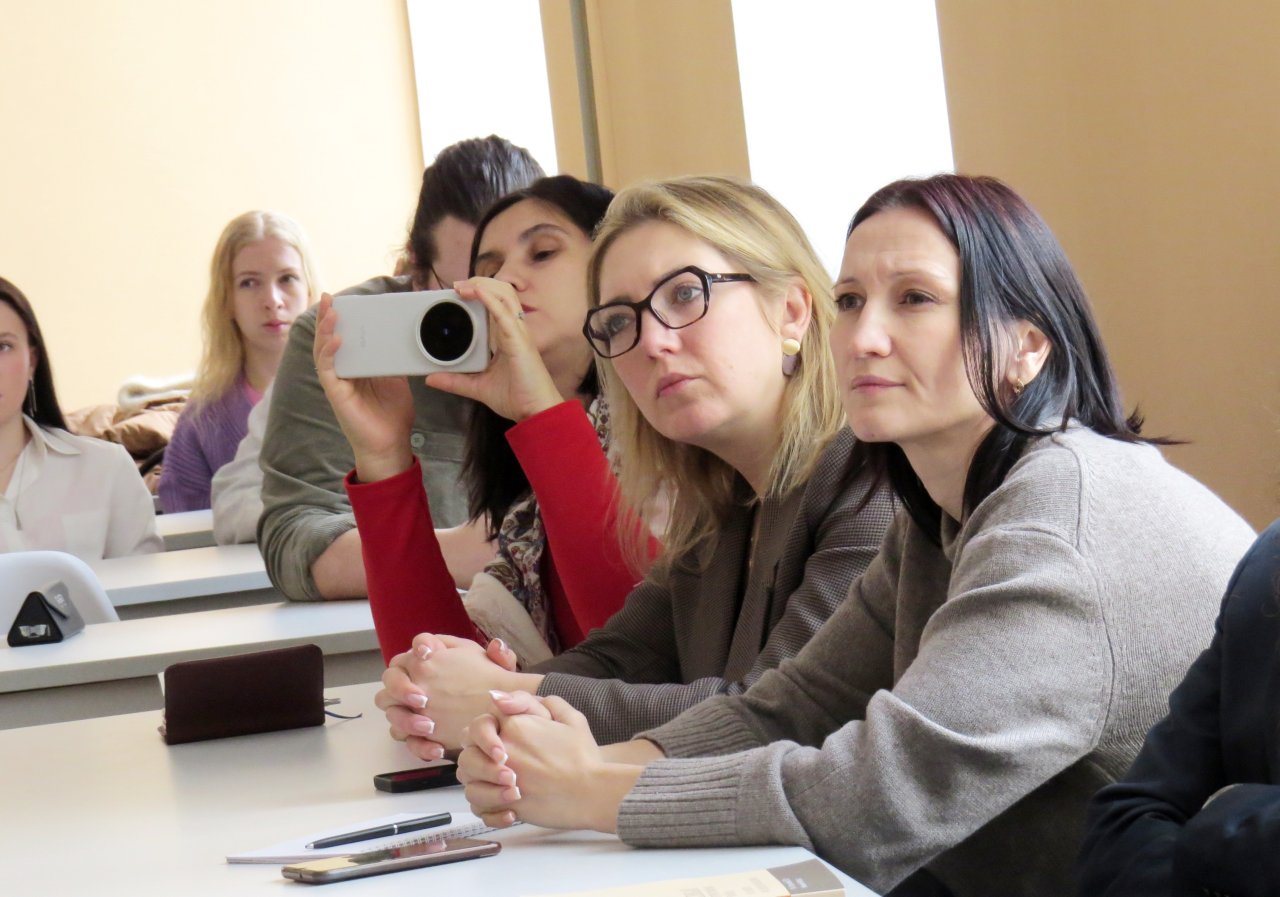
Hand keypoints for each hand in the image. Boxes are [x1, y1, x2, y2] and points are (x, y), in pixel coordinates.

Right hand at [313, 293, 414, 481]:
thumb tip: (403, 340)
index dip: (339, 321)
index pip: (343, 338)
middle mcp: (343, 373)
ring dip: (325, 331)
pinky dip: (330, 353)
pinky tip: (337, 340)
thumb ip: (394, 361)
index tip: (341, 301)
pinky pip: (328, 370)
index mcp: (356, 368)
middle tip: (329, 298)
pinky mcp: (336, 394)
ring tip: (330, 313)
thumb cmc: (392, 415)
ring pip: (323, 351)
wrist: (391, 444)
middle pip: (328, 340)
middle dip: (327, 318)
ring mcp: (337, 383)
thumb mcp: (397, 380)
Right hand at [375, 633, 541, 753]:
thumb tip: (497, 646)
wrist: (493, 715)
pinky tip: (437, 749)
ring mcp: (410, 707)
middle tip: (421, 699)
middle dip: (401, 687)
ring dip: (406, 720)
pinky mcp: (415, 733)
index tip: (427, 654)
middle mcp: (415, 679)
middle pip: (391, 677)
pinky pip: (406, 740)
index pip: (419, 643)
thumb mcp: (500, 670)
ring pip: (391, 711)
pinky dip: (419, 746)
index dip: (419, 646)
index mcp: (434, 657)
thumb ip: (502, 656)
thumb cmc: (489, 685)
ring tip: (429, 727)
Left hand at [424, 277, 562, 421]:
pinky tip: (476, 292)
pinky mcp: (519, 341)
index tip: (458, 293)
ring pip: (505, 295)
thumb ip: (455, 381)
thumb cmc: (518, 398)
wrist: (536, 412)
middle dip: (480, 282)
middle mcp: (515, 330)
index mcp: (508, 337)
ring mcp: (519, 333)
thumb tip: (431, 378)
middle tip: (456, 286)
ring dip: (483, 285)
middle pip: (502, 292)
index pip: (496, 304)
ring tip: (462, 286)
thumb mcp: (478, 387)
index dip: (480, 293)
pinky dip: (489, 299)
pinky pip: (504, 313)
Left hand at [457, 691, 629, 831]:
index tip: (498, 742)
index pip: (480, 723)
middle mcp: (503, 751)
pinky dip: (486, 808)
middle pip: (467, 752)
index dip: (485, 732)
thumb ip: (539, 702)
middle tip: (497, 764)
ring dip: (480, 782)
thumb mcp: (571, 718)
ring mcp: (501, 780)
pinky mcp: (506, 806)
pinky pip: (479, 808)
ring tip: (502, 785)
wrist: (593, 792)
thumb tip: (504, 699)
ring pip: (468, 782)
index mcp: (515, 726)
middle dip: (478, 757)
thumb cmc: (583, 757)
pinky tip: (506, 805)